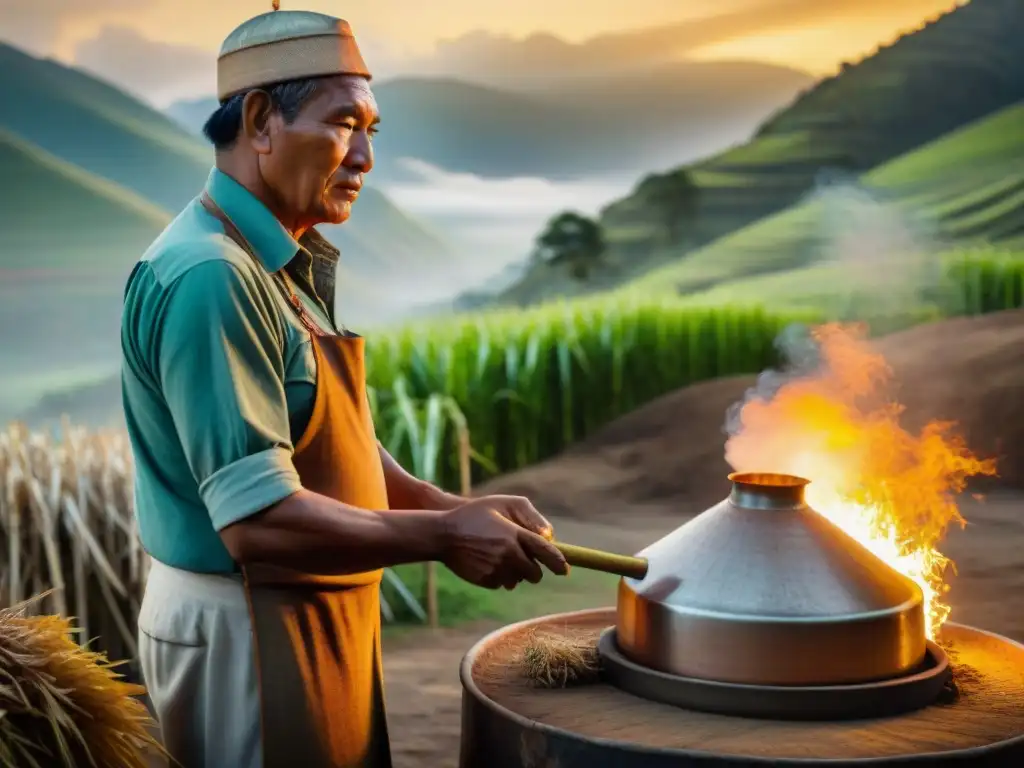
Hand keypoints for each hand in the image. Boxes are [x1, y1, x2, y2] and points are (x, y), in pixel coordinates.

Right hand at [439, 499, 568, 589]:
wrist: (443, 534)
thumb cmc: (475, 514)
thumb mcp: (502, 503)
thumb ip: (529, 516)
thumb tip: (548, 536)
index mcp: (515, 535)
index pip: (546, 553)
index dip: (558, 563)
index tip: (564, 570)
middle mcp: (508, 555)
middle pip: (534, 573)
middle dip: (534, 568)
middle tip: (523, 558)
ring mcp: (497, 570)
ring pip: (519, 580)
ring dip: (516, 572)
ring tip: (499, 555)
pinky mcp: (486, 581)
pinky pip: (503, 584)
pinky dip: (501, 576)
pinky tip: (488, 562)